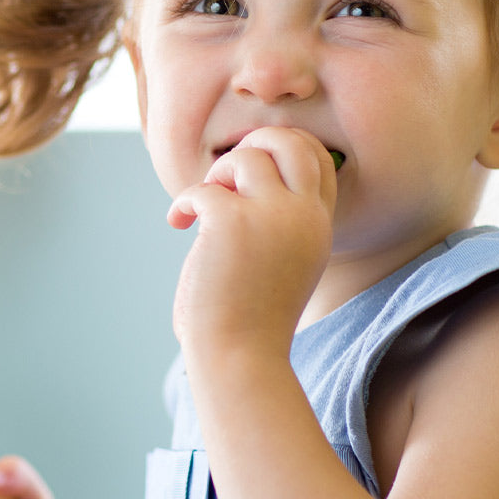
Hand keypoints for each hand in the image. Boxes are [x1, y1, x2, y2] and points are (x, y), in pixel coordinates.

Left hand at [164, 126, 336, 354]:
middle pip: (291, 141)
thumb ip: (280, 222)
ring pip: (245, 157)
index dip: (285, 149)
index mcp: (320, 226)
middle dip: (255, 142)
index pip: (319, 159)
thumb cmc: (253, 319)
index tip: (253, 167)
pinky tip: (178, 223)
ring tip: (204, 206)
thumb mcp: (286, 263)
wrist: (241, 356)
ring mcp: (272, 216)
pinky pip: (202, 189)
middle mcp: (304, 215)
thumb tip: (241, 175)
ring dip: (216, 175)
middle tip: (227, 172)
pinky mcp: (232, 222)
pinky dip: (184, 203)